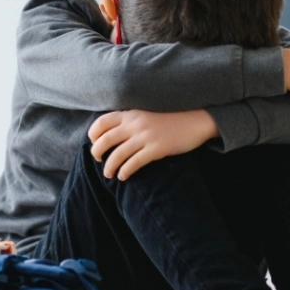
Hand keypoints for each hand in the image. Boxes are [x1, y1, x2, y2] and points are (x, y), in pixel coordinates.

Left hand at [88, 110, 218, 179]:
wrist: (195, 120)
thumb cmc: (171, 118)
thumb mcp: (147, 113)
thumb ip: (130, 120)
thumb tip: (113, 133)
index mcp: (130, 114)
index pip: (101, 123)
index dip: (93, 136)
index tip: (95, 144)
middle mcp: (134, 124)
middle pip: (104, 140)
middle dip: (97, 153)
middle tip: (99, 160)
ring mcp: (145, 137)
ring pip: (117, 155)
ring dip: (109, 167)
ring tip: (108, 174)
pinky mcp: (156, 149)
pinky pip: (134, 163)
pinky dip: (125, 171)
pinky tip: (123, 176)